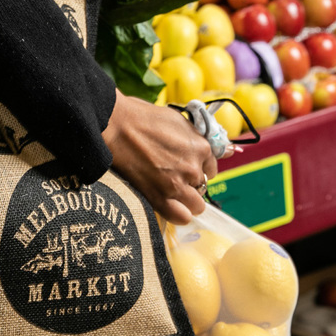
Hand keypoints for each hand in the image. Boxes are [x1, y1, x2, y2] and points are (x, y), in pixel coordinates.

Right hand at [102, 90, 218, 223]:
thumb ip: (197, 137)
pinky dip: (178, 215)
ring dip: (186, 201)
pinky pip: (181, 217)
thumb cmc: (142, 118)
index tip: (184, 166)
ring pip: (196, 206)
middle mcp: (192, 168)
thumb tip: (220, 148)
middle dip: (191, 183)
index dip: (197, 167)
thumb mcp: (177, 119)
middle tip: (174, 176)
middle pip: (203, 187)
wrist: (115, 126)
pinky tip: (169, 205)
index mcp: (200, 147)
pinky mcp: (159, 198)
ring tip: (171, 192)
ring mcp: (176, 185)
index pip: (211, 168)